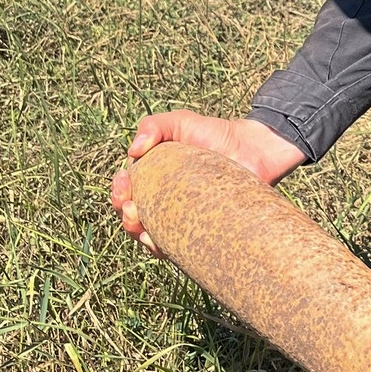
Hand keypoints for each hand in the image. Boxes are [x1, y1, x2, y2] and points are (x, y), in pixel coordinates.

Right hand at [111, 110, 304, 244]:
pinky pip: (177, 248)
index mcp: (152, 177)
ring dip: (139, 235)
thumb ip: (153, 126)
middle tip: (131, 208)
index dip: (118, 191)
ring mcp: (180, 218)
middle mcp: (162, 200)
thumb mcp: (179, 122)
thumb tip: (133, 152)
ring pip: (151, 236)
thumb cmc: (214, 133)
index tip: (124, 185)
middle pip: (133, 217)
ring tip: (142, 227)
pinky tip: (161, 244)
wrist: (252, 149)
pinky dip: (164, 249)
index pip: (126, 190)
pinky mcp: (199, 233)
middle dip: (125, 216)